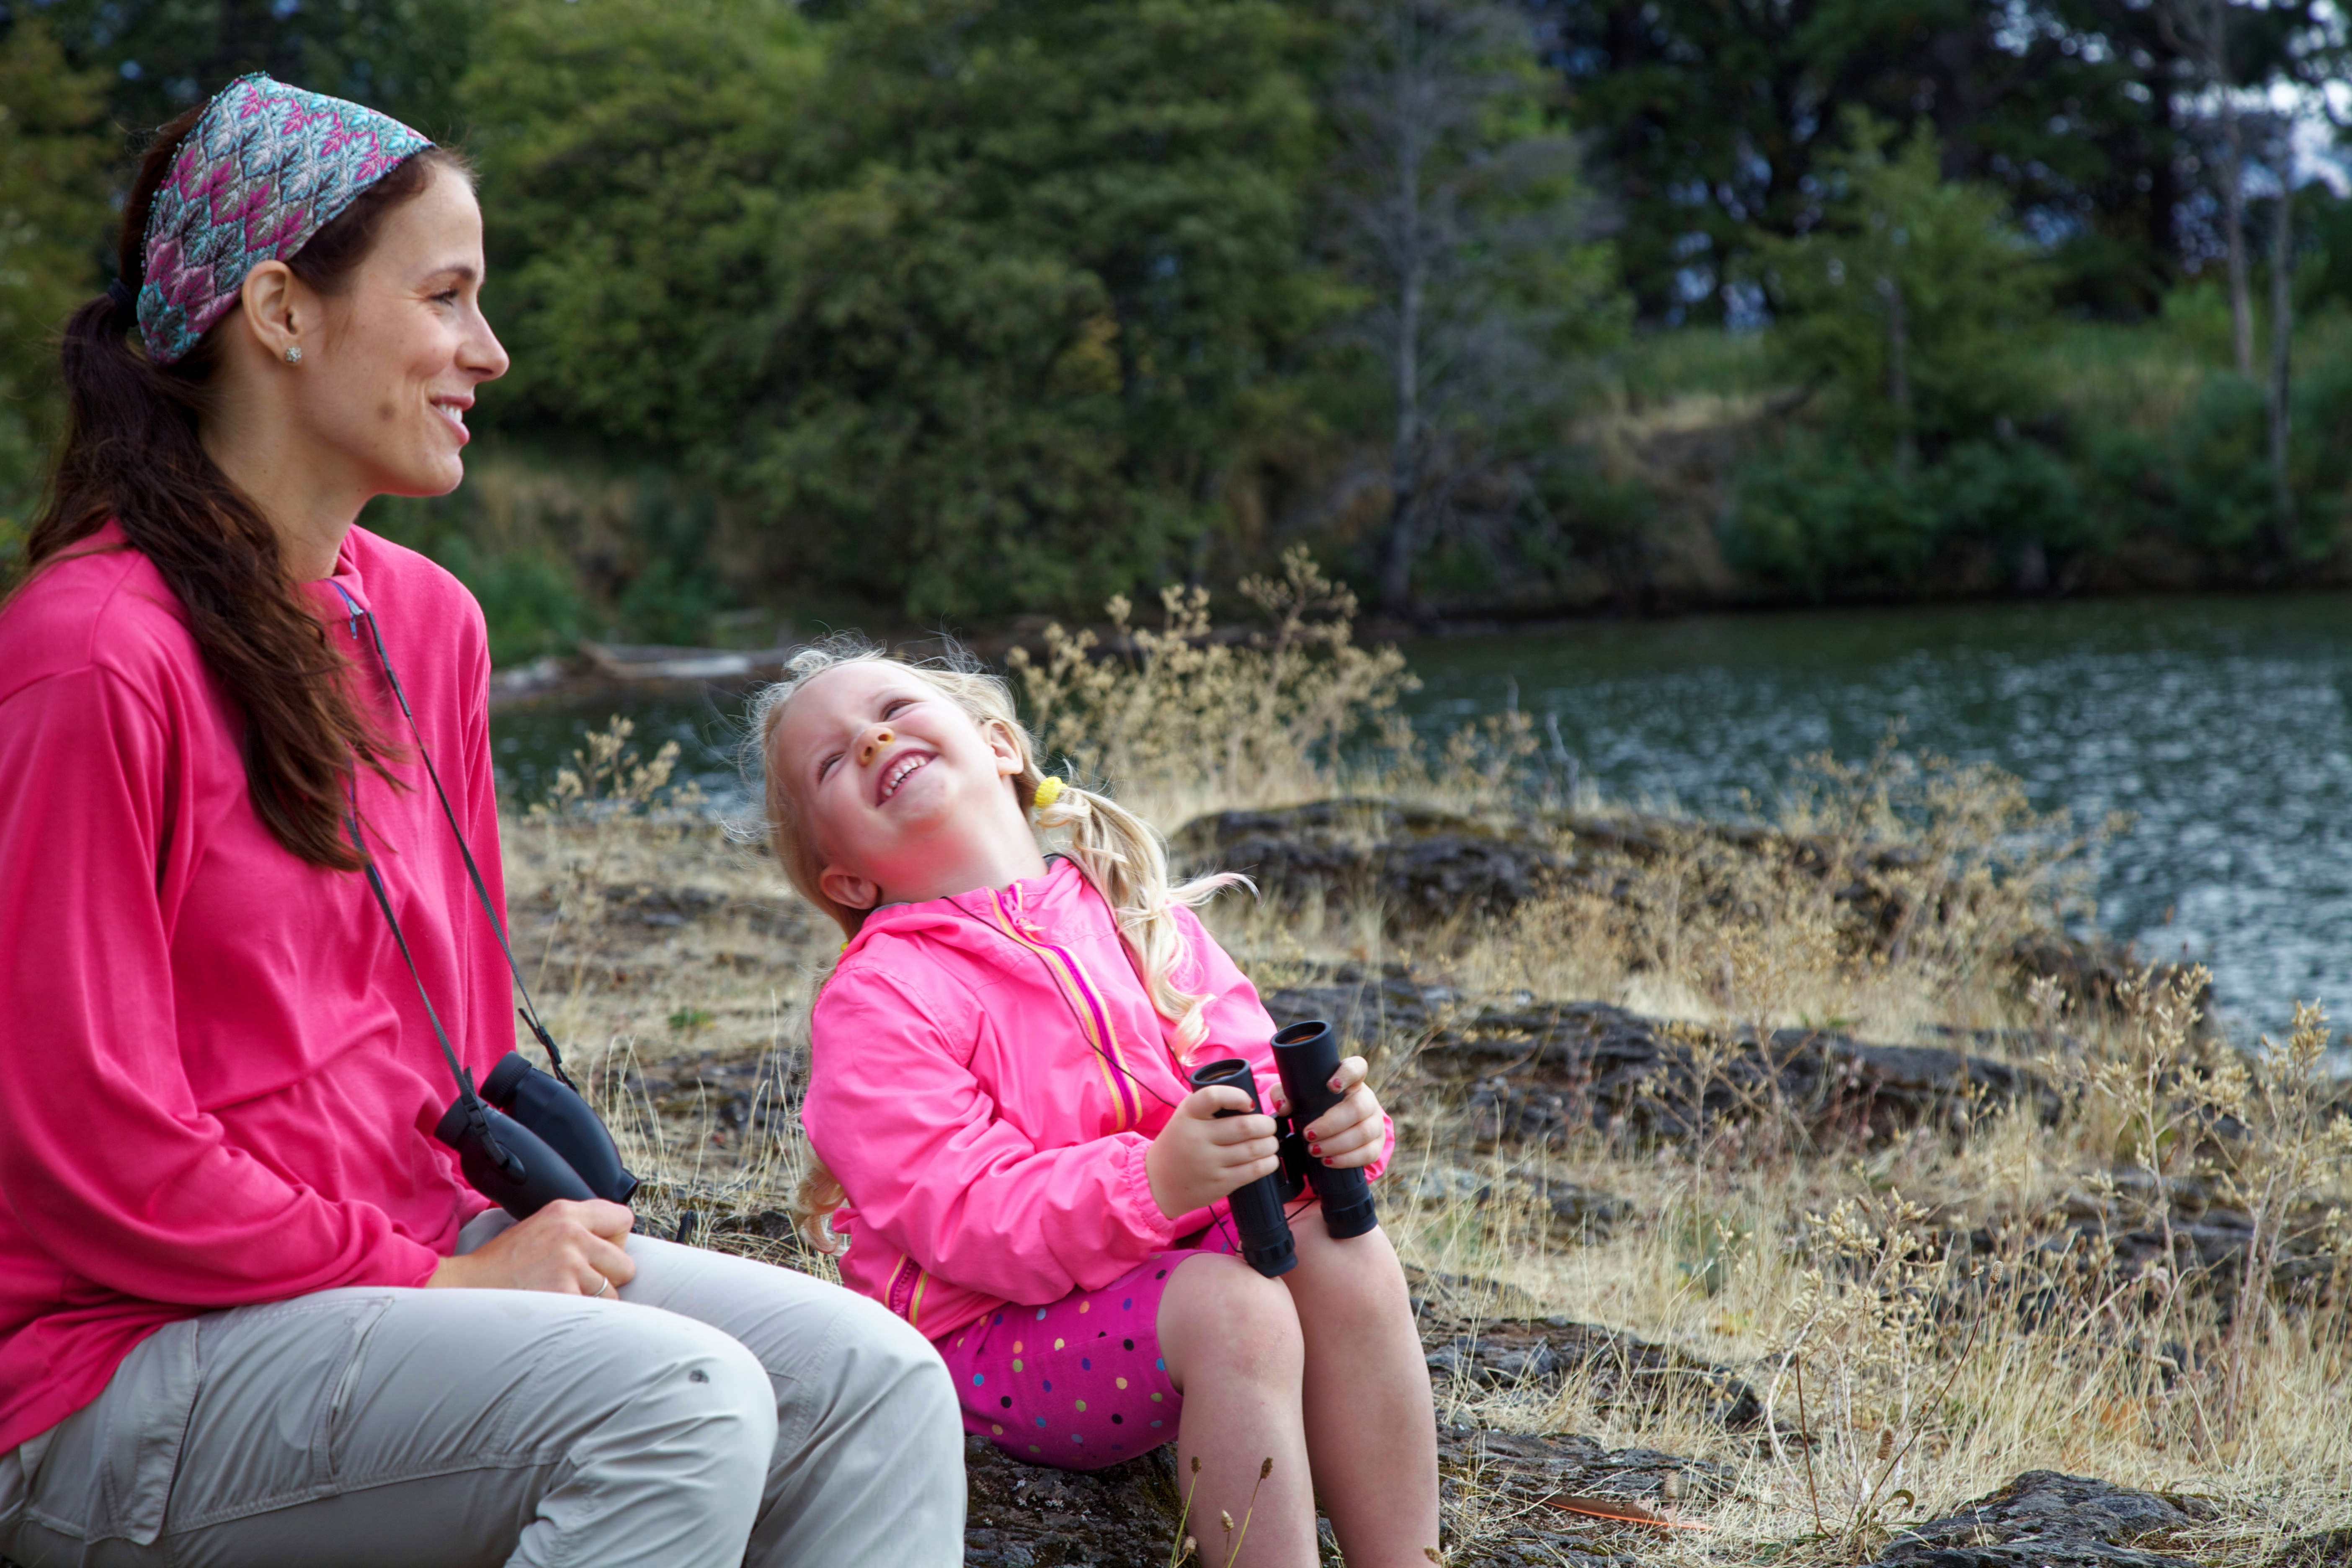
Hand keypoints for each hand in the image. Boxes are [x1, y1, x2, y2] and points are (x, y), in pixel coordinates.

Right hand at [426, 1199, 636, 1294]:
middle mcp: (571, 1234)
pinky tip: (552, 1310)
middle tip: (574, 1282)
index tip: (596, 1253)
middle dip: (607, 1278)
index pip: (623, 1219)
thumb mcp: (539, 1228)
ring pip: (611, 1294)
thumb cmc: (502, 1264)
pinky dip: (576, 1318)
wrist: (465, 1289)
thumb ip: (577, 1228)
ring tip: (557, 1296)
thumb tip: (616, 1243)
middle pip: (626, 1263)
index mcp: (565, 1212)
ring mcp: (568, 1265)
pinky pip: (592, 1314)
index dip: (614, 1241)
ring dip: (590, 1302)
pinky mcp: (563, 1295)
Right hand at [1145, 1085, 1279, 1219]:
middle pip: (1244, 1126)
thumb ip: (1210, 1106)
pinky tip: (1269, 1158)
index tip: (1249, 1103)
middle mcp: (1197, 1137)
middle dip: (1266, 1125)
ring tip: (1270, 1142)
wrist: (1158, 1183)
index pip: (1214, 1096)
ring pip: (1253, 1149)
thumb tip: (1251, 1103)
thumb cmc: (1179, 1144)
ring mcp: (1208, 1163)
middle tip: (1269, 1125)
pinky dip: (1268, 1162)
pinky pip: (1253, 1171)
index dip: (1237, 1096)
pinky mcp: (1219, 1183)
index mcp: (1188, 1114)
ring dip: (1270, 1144)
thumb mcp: (1185, 1117)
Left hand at [1269, 1055, 1384, 1169]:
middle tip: (1308, 1134)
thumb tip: (1283, 1107)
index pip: (1356, 1068)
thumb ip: (1286, 1095)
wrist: (1339, 1126)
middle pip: (1359, 1107)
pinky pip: (1368, 1153)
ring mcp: (1375, 1120)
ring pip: (1364, 1132)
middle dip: (1331, 1124)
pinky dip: (1346, 1159)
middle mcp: (1367, 1097)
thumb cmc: (1317, 1105)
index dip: (1347, 1074)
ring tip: (1314, 1150)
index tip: (1331, 1086)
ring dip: (1336, 1145)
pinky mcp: (1377, 1142)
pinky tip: (1329, 1161)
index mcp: (1351, 1080)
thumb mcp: (1301, 1096)